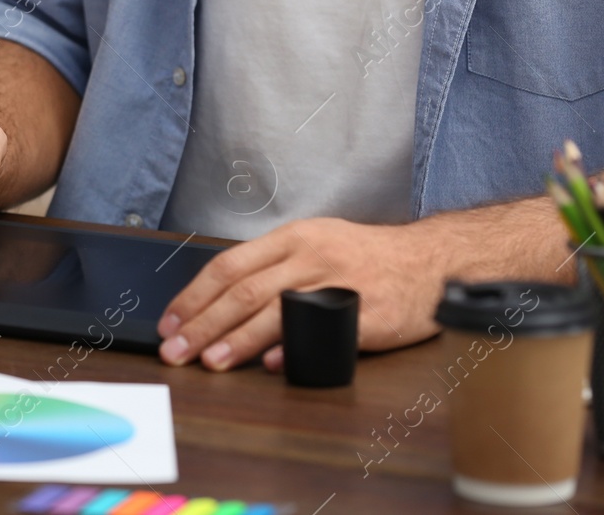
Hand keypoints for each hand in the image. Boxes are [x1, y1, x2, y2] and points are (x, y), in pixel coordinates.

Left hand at [155, 217, 443, 370]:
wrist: (432, 262)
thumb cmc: (368, 258)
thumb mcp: (317, 244)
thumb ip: (274, 269)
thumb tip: (225, 306)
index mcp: (293, 238)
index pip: (230, 265)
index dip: (195, 295)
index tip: (171, 322)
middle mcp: (311, 255)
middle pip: (244, 291)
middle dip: (203, 323)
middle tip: (176, 350)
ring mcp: (339, 283)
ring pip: (275, 310)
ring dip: (236, 339)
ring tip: (210, 361)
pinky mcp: (367, 313)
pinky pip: (323, 332)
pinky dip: (293, 349)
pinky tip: (271, 365)